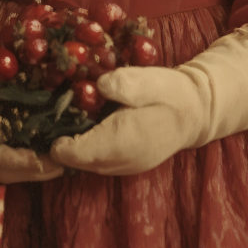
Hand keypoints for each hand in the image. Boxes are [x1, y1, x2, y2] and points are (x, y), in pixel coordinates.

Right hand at [0, 65, 60, 183]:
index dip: (22, 162)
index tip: (45, 159)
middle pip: (12, 171)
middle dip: (40, 169)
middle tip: (67, 160)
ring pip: (17, 168)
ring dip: (41, 166)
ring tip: (66, 156)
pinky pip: (16, 156)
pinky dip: (35, 155)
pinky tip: (51, 146)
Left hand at [52, 66, 203, 175]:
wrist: (196, 112)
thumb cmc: (171, 94)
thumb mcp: (150, 79)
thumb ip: (124, 83)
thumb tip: (99, 84)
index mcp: (121, 142)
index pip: (75, 154)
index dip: (56, 139)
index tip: (51, 116)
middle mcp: (119, 162)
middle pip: (75, 161)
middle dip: (62, 140)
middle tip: (55, 113)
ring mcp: (123, 167)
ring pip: (85, 163)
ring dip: (74, 144)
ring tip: (69, 117)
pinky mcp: (125, 165)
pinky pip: (97, 161)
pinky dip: (87, 146)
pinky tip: (88, 125)